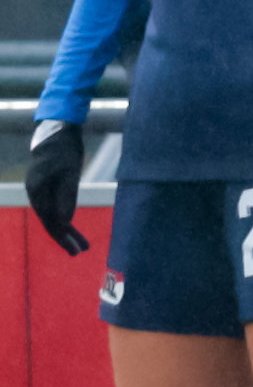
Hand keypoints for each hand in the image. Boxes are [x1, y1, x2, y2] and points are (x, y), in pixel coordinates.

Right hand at [25, 119, 87, 256]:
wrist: (57, 133)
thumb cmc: (65, 151)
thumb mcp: (70, 173)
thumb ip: (67, 197)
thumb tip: (66, 221)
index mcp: (37, 190)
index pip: (50, 220)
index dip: (63, 237)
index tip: (76, 250)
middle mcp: (35, 193)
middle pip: (50, 221)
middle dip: (64, 238)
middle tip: (80, 253)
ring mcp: (39, 190)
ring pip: (52, 216)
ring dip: (66, 231)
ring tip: (82, 246)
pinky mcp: (46, 187)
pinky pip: (54, 207)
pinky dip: (64, 218)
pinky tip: (72, 228)